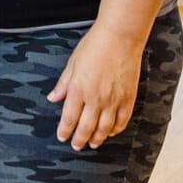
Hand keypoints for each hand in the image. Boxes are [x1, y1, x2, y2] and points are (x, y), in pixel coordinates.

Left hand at [46, 22, 142, 150]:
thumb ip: (63, 84)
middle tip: (76, 145)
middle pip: (86, 127)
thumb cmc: (95, 45)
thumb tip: (53, 98)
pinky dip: (116, 129)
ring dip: (97, 138)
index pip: (69, 117)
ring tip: (93, 143)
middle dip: (80, 139)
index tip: (62, 137)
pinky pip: (122, 120)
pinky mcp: (128, 98)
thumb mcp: (72, 63)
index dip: (65, 130)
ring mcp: (114, 99)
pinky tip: (111, 132)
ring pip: (105, 128)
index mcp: (79, 89)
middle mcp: (96, 98)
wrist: (121, 36)